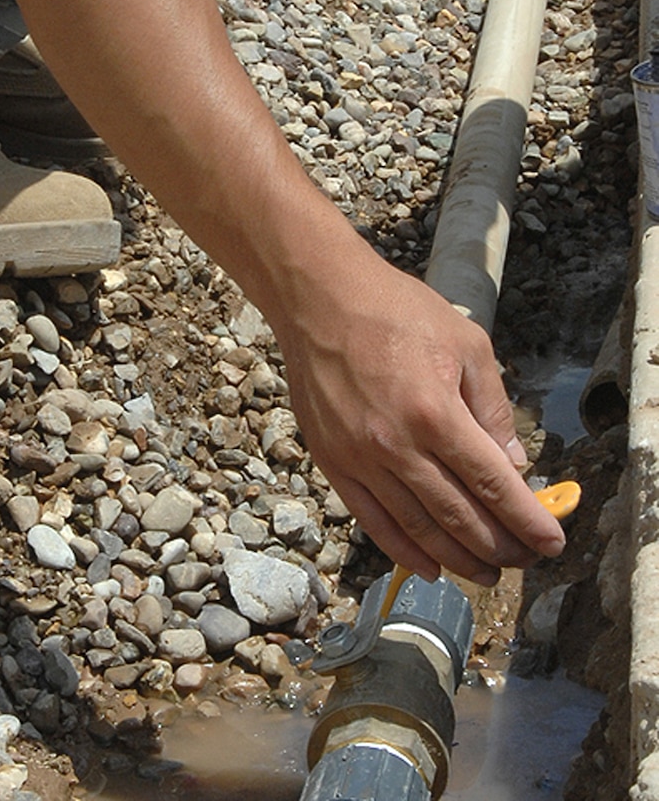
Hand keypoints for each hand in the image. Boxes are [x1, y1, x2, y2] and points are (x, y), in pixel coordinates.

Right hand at [274, 253, 564, 582]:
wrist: (319, 297)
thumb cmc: (395, 310)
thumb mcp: (466, 343)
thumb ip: (492, 407)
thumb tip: (513, 464)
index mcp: (435, 411)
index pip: (492, 484)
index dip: (526, 521)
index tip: (551, 543)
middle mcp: (397, 444)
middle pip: (459, 516)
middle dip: (500, 546)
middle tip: (524, 560)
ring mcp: (360, 457)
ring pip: (419, 528)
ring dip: (458, 559)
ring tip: (487, 573)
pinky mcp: (332, 461)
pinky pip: (372, 521)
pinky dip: (404, 551)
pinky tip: (431, 566)